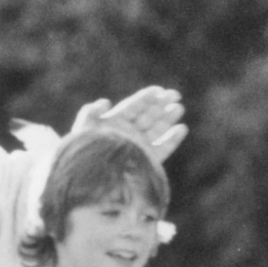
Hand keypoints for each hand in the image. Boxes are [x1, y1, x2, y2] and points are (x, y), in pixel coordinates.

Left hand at [73, 87, 187, 161]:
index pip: (133, 107)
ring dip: (168, 119)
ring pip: (157, 130)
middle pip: (147, 116)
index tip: (160, 90)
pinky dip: (172, 140)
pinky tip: (182, 128)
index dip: (146, 98)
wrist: (96, 176)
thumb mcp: (85, 126)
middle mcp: (128, 135)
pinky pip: (163, 149)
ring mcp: (138, 148)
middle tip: (175, 95)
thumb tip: (106, 102)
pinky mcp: (147, 161)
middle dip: (161, 106)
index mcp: (114, 124)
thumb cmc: (88, 150)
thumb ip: (92, 111)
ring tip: (179, 108)